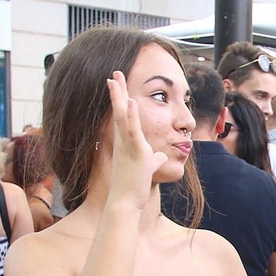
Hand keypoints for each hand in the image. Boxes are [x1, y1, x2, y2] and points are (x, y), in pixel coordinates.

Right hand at [105, 71, 168, 207]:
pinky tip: (131, 101)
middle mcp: (123, 142)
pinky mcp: (135, 152)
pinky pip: (132, 131)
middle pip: (118, 111)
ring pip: (121, 117)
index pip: (121, 116)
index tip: (116, 83)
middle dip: (116, 91)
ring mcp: (128, 146)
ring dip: (119, 97)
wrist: (126, 203)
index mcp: (125, 143)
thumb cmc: (134, 187)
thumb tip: (161, 155)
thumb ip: (154, 159)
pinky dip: (131, 116)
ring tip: (116, 78)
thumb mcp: (147, 168)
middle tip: (114, 72)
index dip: (119, 99)